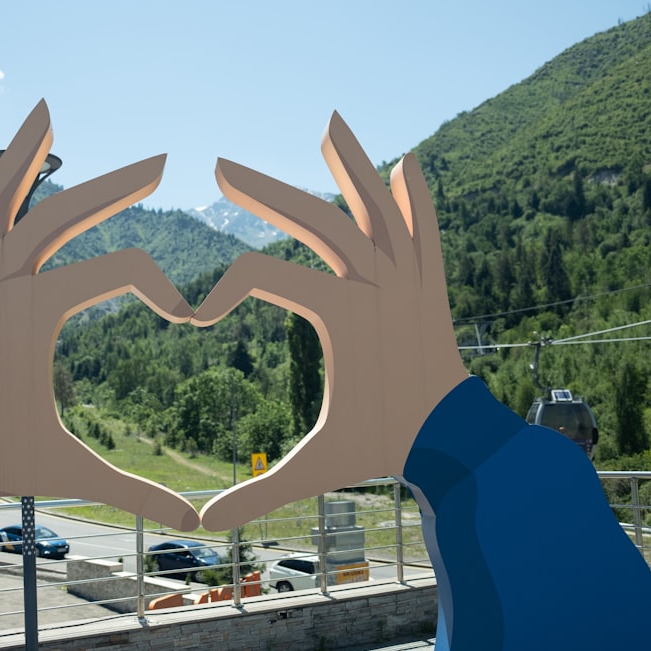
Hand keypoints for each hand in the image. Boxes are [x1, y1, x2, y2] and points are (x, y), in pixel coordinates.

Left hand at [0, 100, 197, 530]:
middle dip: (118, 186)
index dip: (162, 288)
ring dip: (27, 157)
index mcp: (35, 312)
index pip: (117, 270)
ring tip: (47, 114)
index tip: (187, 316)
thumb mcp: (67, 471)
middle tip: (159, 163)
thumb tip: (196, 525)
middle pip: (64, 213)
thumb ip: (134, 492)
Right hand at [194, 112, 468, 529]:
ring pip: (376, 208)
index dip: (222, 290)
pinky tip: (408, 164)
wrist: (455, 441)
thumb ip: (259, 490)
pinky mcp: (430, 283)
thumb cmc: (382, 447)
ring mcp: (409, 278)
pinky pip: (424, 228)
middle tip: (222, 165)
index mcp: (342, 315)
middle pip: (316, 219)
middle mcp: (378, 284)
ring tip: (330, 126)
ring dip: (351, 166)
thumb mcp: (316, 466)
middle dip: (264, 190)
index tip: (196, 318)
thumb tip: (202, 524)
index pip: (266, 276)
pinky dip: (416, 196)